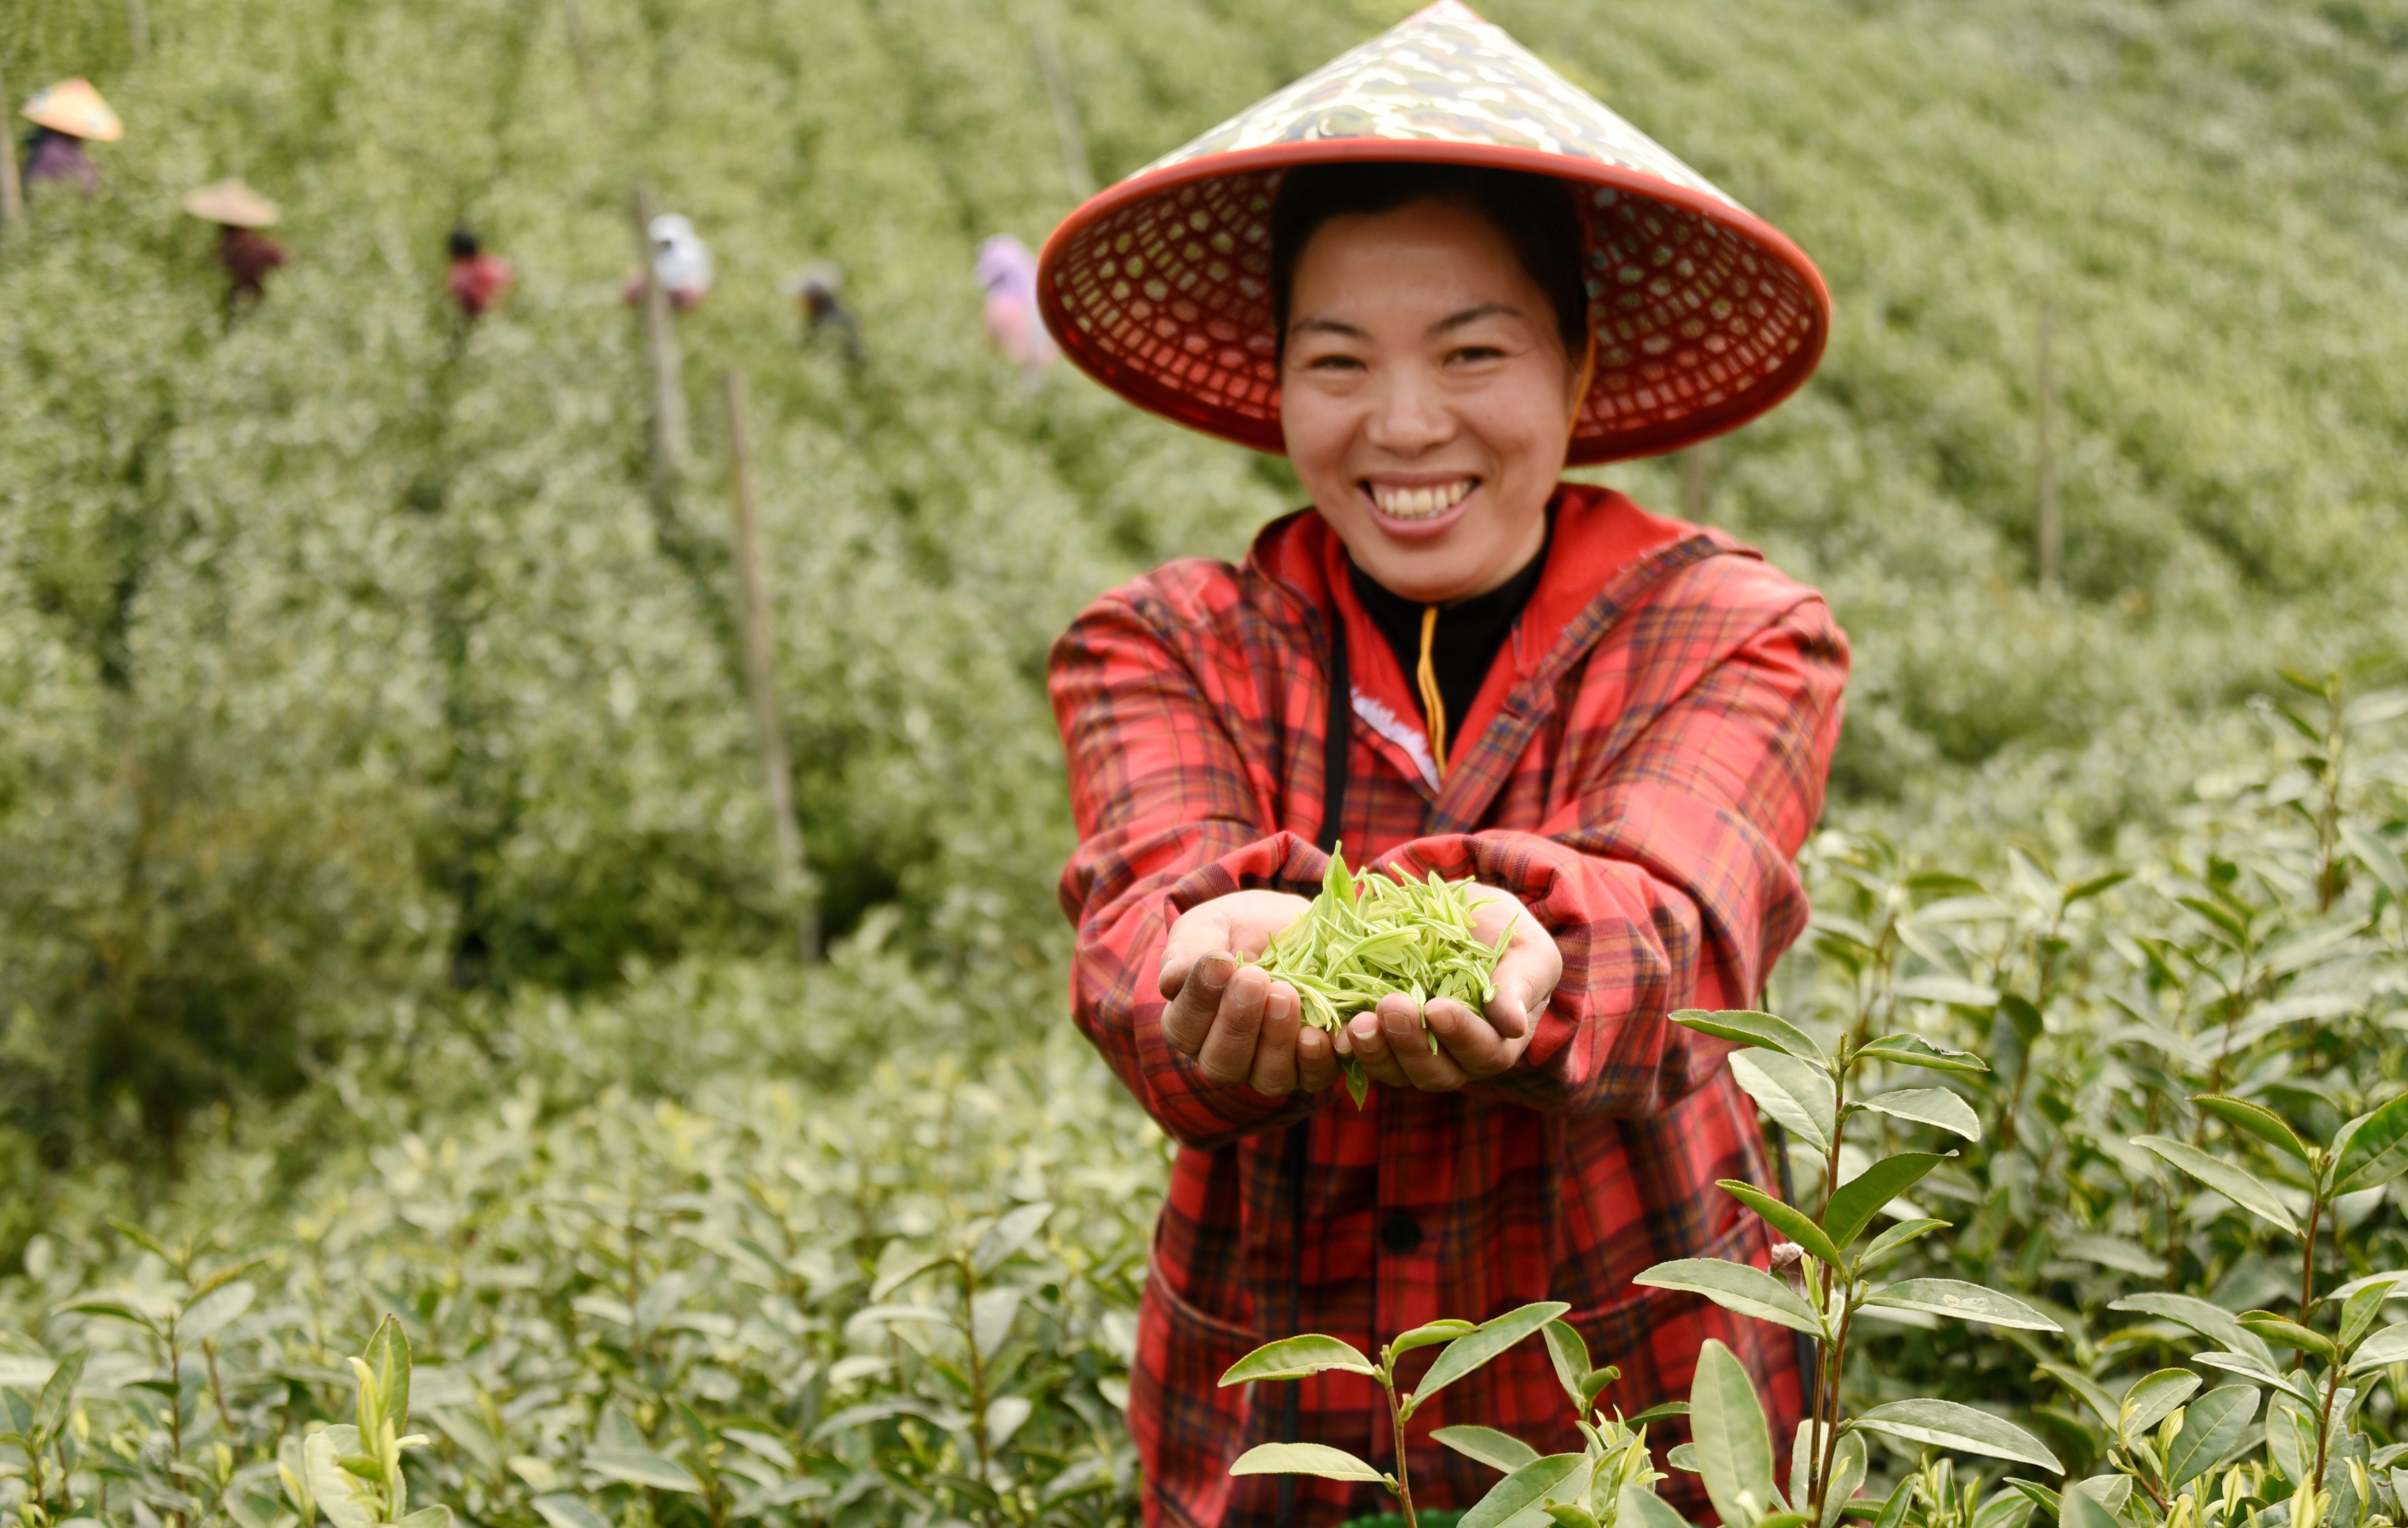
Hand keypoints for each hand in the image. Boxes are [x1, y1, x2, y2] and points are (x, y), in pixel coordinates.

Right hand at [1157, 890, 1339, 1097]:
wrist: (1296, 924)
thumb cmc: (1243, 926)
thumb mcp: (1210, 925)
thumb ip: (1187, 950)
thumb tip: (1169, 981)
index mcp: (1192, 1025)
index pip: (1184, 1029)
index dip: (1199, 1001)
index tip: (1220, 964)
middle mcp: (1227, 1056)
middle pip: (1222, 1062)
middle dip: (1238, 1022)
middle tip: (1255, 978)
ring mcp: (1270, 1067)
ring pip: (1268, 1077)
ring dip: (1277, 1039)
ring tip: (1287, 994)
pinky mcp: (1312, 1067)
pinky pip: (1314, 1078)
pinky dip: (1318, 1059)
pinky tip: (1321, 1033)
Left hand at [1339, 885, 1559, 1091]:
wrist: (1460, 917)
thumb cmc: (1504, 935)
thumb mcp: (1526, 950)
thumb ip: (1520, 984)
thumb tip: (1513, 1024)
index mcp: (1499, 1042)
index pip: (1484, 1052)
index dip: (1461, 1035)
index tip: (1437, 1007)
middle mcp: (1457, 1059)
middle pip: (1436, 1072)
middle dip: (1411, 1043)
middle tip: (1391, 1006)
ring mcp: (1416, 1053)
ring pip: (1397, 1071)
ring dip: (1376, 1051)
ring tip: (1358, 1022)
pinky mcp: (1382, 1040)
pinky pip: (1365, 1055)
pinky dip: (1349, 1047)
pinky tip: (1333, 1030)